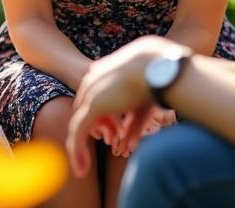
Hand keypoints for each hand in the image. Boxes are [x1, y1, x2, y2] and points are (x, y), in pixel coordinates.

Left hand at [66, 36, 171, 174]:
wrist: (156, 64)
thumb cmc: (156, 81)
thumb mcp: (142, 105)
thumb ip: (133, 125)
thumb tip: (127, 144)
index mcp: (102, 76)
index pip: (95, 102)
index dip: (101, 122)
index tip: (108, 138)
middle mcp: (92, 83)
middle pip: (86, 115)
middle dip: (91, 136)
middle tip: (93, 159)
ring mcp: (90, 95)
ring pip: (78, 127)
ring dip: (79, 150)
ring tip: (83, 170)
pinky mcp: (92, 107)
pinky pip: (78, 134)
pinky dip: (78, 153)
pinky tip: (82, 170)